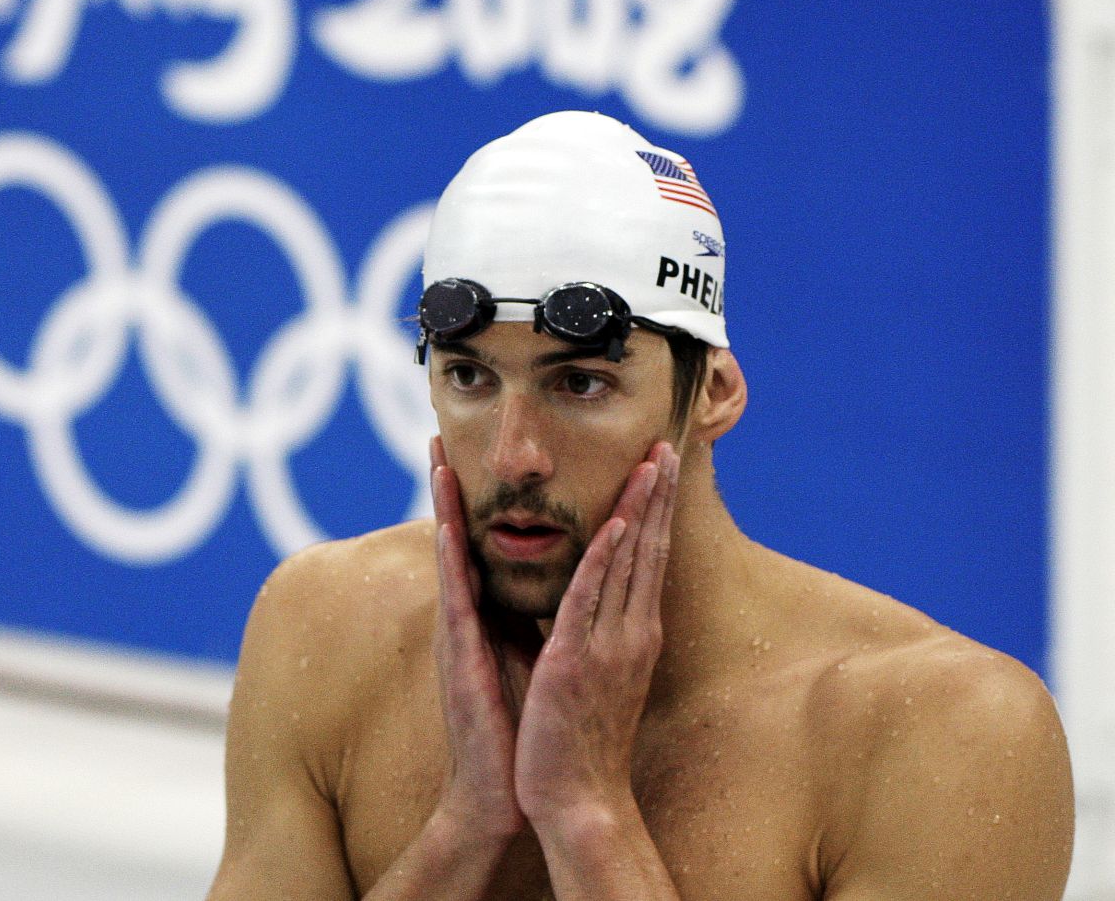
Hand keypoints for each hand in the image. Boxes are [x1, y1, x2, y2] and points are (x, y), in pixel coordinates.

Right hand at [430, 435, 525, 844]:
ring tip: (435, 462)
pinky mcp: (463, 660)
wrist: (511, 793)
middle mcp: (467, 621)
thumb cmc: (520, 730)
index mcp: (486, 620)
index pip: (478, 545)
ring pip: (450, 559)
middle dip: (445, 488)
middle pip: (455, 539)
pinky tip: (446, 529)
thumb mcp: (529, 660)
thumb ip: (532, 624)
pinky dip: (451, 563)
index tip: (465, 454)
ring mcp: (460, 638)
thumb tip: (554, 591)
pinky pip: (457, 601)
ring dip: (441, 510)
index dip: (470, 500)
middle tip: (437, 436)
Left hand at [513, 441, 679, 831]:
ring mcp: (610, 647)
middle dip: (657, 495)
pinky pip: (592, 601)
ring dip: (638, 510)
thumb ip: (597, 633)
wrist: (577, 800)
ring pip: (629, 564)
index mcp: (634, 635)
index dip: (654, 511)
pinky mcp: (576, 662)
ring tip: (651, 462)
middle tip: (667, 443)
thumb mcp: (595, 675)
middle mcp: (632, 634)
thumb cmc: (580, 740)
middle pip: (650, 550)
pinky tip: (613, 525)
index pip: (648, 559)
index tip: (659, 467)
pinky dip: (604, 561)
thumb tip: (594, 600)